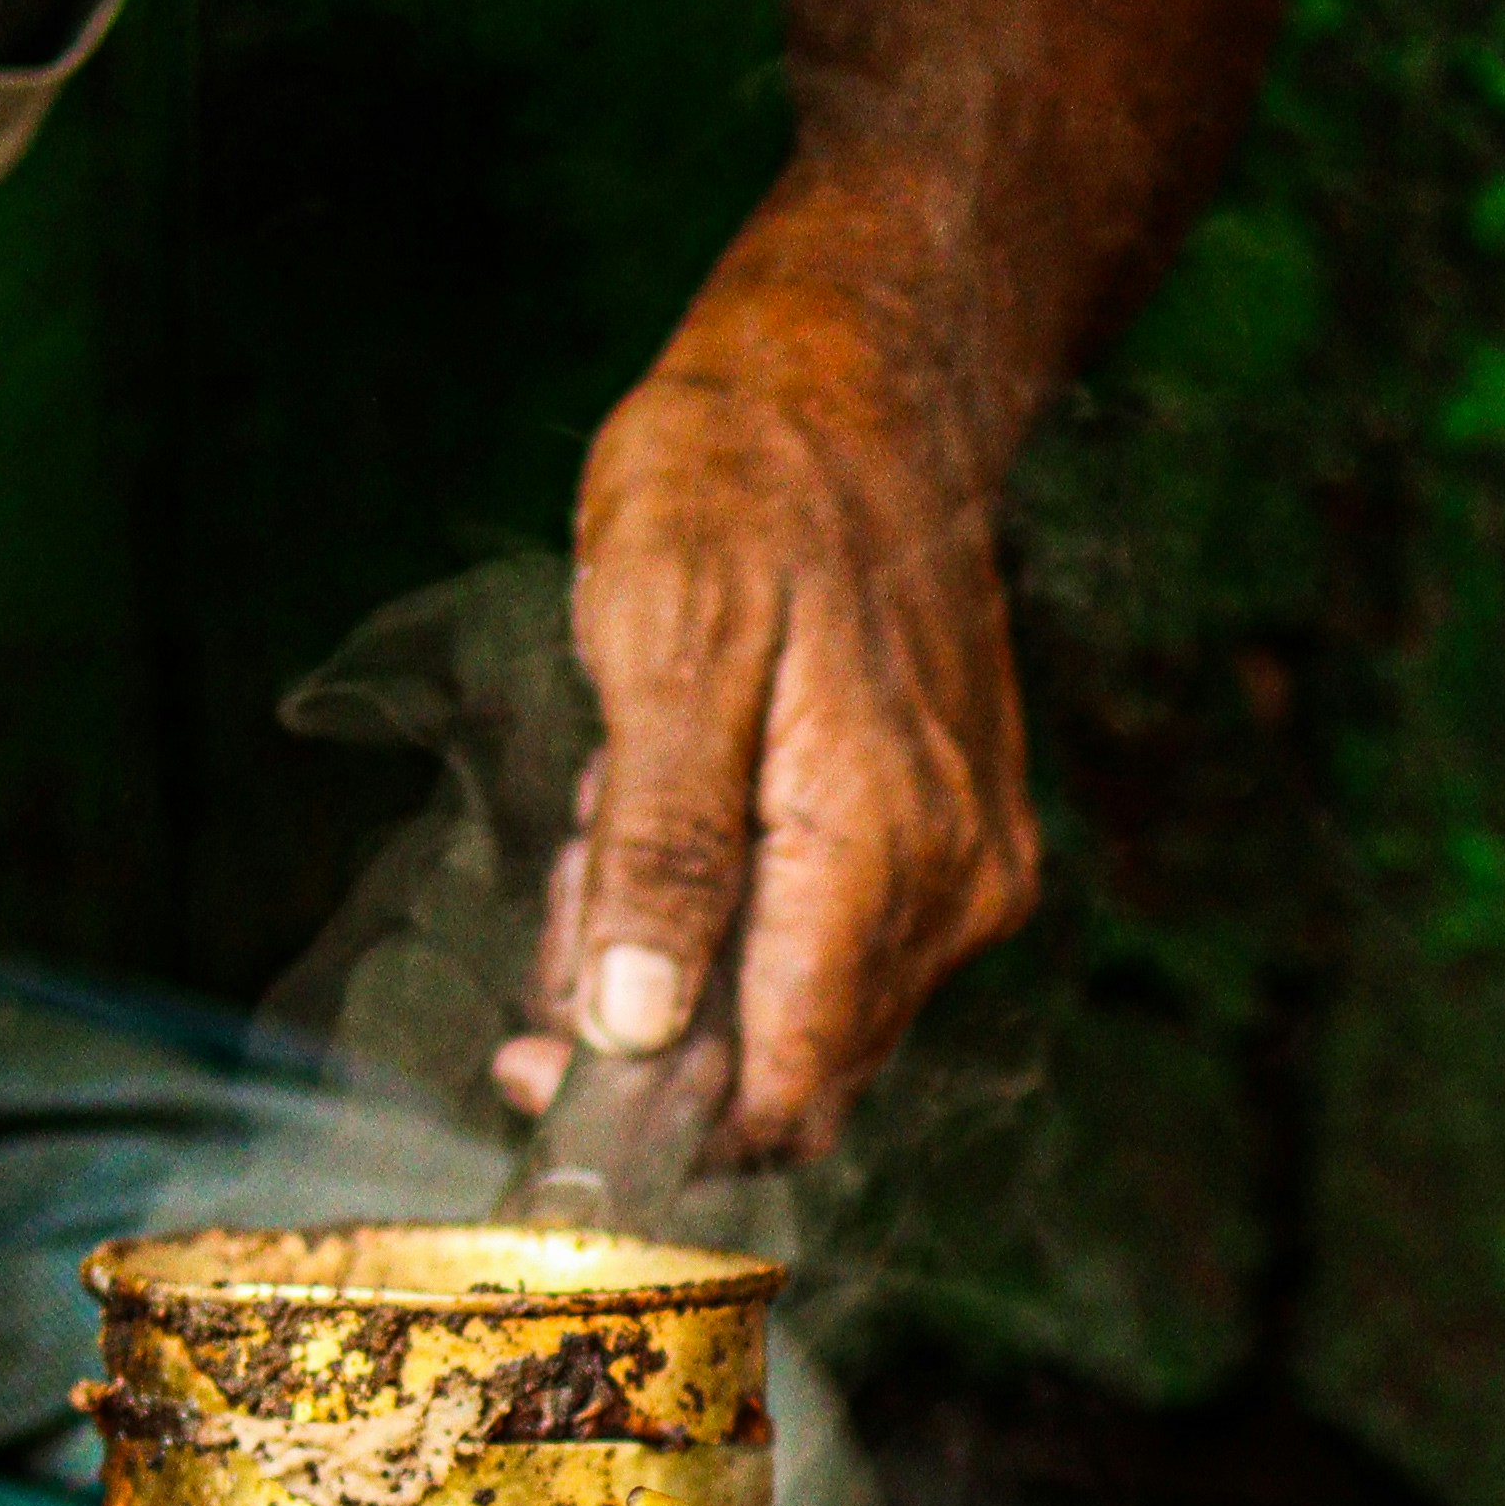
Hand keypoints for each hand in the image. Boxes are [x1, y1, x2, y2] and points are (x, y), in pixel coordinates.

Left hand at [518, 292, 1039, 1160]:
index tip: (535, 1064)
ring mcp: (969, 871)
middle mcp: (953, 891)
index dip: (653, 1121)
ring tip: (627, 798)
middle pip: (783, 1065)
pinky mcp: (961, 846)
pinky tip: (692, 797)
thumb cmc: (747, 485)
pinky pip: (834, 947)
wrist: (863, 384)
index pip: (778, 1092)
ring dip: (686, 949)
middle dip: (650, 1012)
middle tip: (577, 863)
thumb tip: (632, 1028)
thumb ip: (660, 852)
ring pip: (799, 1010)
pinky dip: (740, 906)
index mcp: (879, 856)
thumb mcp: (664, 645)